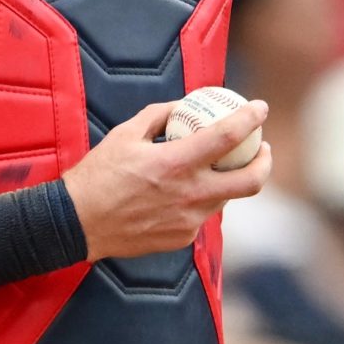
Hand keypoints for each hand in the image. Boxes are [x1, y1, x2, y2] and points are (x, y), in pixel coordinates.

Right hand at [62, 99, 271, 263]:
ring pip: (226, 199)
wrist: (78, 223)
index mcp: (175, 163)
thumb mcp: (124, 135)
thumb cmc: (98, 176)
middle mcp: (189, 194)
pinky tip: (184, 193)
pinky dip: (200, 200)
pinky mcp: (182, 237)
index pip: (228, 136)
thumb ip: (159, 116)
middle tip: (262, 149)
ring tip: (220, 168)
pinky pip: (201, 215)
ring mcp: (188, 220)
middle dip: (265, 162)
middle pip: (250, 181)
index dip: (250, 118)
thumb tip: (183, 106)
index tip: (260, 107)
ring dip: (228, 180)